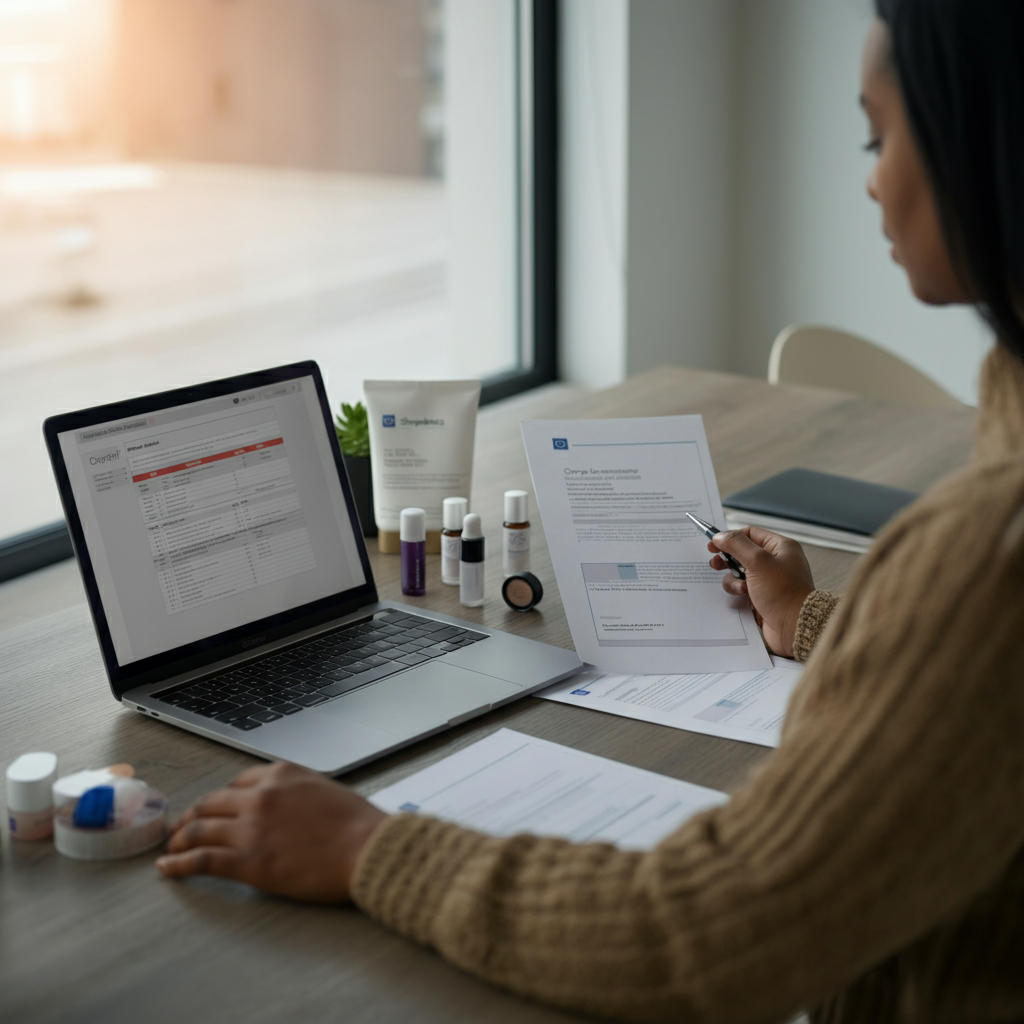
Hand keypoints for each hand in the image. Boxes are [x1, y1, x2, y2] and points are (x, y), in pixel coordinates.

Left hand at [156, 761, 387, 902]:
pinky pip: (202, 859)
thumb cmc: (358, 824)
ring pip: (200, 829)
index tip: (214, 808)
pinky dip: (179, 863)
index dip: (221, 797)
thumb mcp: (324, 790)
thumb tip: (283, 807)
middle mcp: (261, 795)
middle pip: (211, 802)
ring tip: (171, 847)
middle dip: (192, 815)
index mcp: (281, 773)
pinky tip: (168, 868)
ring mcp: (252, 828)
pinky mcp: (248, 861)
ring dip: (180, 838)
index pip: (238, 781)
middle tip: (182, 827)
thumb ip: (296, 792)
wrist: (368, 848)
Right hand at [708, 526, 814, 657]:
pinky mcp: (762, 596)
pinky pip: (742, 588)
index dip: (730, 538)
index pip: (750, 534)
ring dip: (733, 579)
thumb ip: (736, 545)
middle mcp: (776, 561)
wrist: (794, 626)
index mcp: (781, 547)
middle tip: (716, 564)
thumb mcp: (758, 562)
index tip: (713, 545)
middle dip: (727, 559)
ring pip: (739, 572)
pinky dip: (738, 591)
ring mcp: (769, 580)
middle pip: (742, 553)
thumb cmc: (783, 592)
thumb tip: (719, 536)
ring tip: (740, 588)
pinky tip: (744, 597)